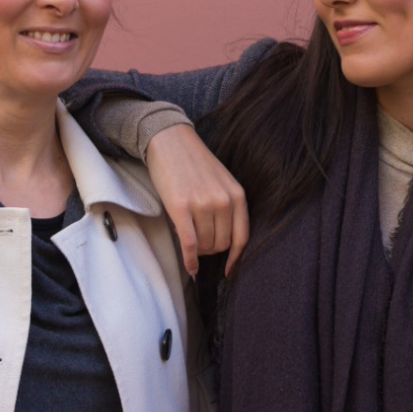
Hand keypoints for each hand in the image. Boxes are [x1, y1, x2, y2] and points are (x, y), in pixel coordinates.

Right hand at [146, 124, 249, 278]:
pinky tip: (190, 267)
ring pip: (204, 245)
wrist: (170, 141)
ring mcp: (203, 204)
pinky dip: (190, 260)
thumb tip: (223, 242)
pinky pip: (189, 244)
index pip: (242, 237)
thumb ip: (227, 207)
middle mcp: (223, 201)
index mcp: (237, 195)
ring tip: (188, 237)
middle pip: (222, 244)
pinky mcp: (181, 207)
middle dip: (210, 250)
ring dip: (197, 250)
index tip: (229, 271)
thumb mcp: (221, 182)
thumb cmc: (194, 164)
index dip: (236, 259)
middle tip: (199, 244)